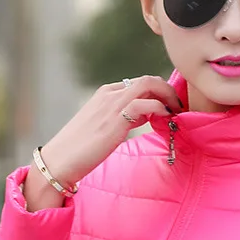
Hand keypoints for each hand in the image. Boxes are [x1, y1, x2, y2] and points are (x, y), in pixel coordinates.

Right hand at [25, 75, 182, 210]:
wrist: (60, 160)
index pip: (138, 83)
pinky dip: (160, 108)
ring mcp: (112, 104)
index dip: (157, 92)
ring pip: (148, 84)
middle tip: (178, 108)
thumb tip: (142, 117)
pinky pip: (145, 103)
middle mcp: (109, 94)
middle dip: (167, 91)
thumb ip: (123, 117)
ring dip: (168, 96)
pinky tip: (166, 119)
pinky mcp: (116, 119)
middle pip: (147, 79)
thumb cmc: (80, 148)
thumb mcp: (104, 126)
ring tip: (176, 112)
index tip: (169, 107)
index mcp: (105, 94)